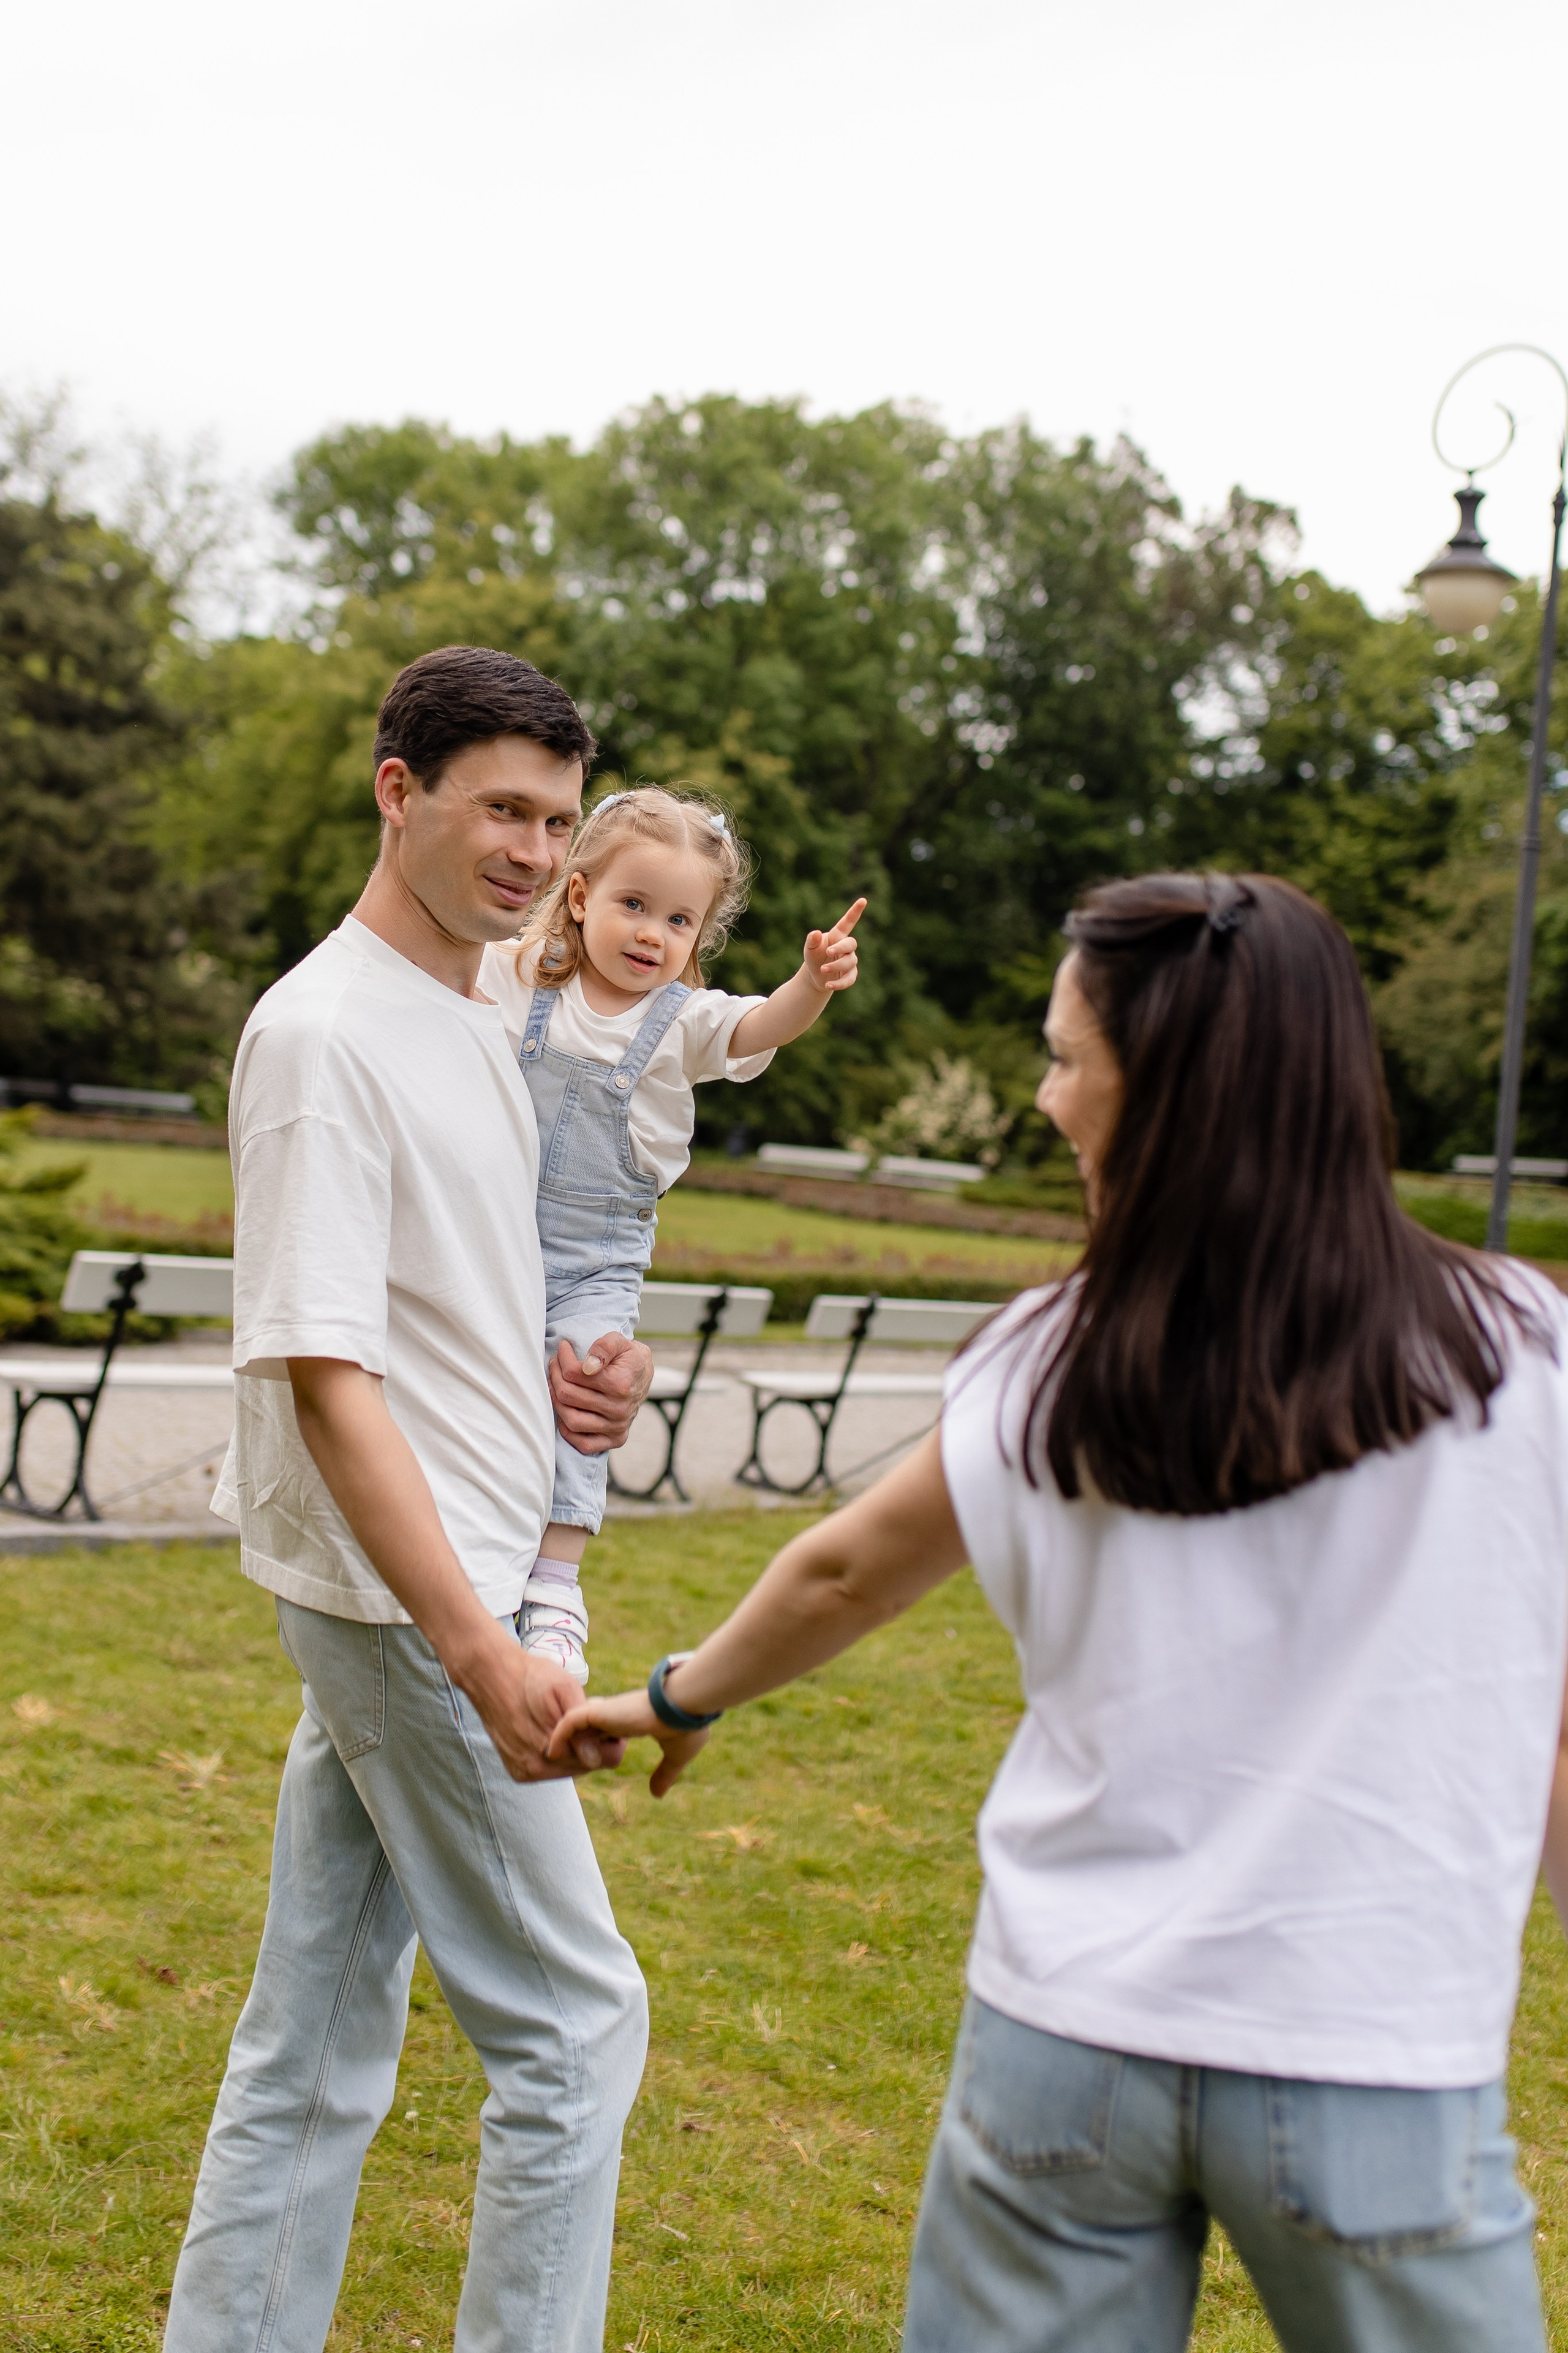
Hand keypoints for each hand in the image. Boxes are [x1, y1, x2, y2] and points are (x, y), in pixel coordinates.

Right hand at [458, 1631, 626, 1781]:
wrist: (491, 1675)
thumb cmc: (532, 1677)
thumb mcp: (564, 1688)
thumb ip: (582, 1722)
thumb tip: (594, 1758)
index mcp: (552, 1751)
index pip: (605, 1759)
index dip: (609, 1736)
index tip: (600, 1715)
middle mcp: (536, 1769)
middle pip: (587, 1765)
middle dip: (591, 1742)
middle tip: (581, 1713)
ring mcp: (525, 1772)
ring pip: (570, 1768)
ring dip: (574, 1748)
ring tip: (563, 1720)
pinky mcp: (517, 1772)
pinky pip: (551, 1768)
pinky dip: (556, 1752)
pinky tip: (550, 1730)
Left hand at [549, 1333, 653, 1454]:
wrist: (644, 1375)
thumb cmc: (628, 1357)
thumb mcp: (619, 1341)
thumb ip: (604, 1347)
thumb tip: (588, 1366)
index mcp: (620, 1383)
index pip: (574, 1373)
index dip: (562, 1359)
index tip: (562, 1350)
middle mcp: (620, 1409)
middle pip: (568, 1396)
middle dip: (554, 1376)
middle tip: (554, 1365)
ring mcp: (618, 1426)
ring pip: (572, 1420)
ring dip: (556, 1402)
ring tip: (555, 1386)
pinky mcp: (617, 1439)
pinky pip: (584, 1444)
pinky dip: (568, 1431)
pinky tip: (566, 1411)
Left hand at [549, 1686, 711, 1795]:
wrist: (688, 1705)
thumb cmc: (687, 1725)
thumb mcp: (676, 1755)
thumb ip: (665, 1773)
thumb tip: (656, 1795)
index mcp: (634, 1719)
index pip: (607, 1727)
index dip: (596, 1743)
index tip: (590, 1761)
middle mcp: (618, 1713)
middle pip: (586, 1723)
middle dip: (573, 1742)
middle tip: (560, 1762)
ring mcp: (608, 1711)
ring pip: (575, 1722)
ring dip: (564, 1740)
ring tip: (550, 1759)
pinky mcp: (601, 1712)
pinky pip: (570, 1722)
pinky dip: (560, 1735)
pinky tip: (553, 1752)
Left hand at [803, 898, 865, 994]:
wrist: (815, 975)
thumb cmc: (814, 957)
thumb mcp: (809, 948)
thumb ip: (811, 940)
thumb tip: (815, 933)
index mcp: (837, 935)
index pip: (848, 922)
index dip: (855, 911)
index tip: (863, 900)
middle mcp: (845, 947)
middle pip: (851, 944)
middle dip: (841, 948)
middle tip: (828, 952)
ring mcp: (850, 961)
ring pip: (850, 962)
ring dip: (836, 966)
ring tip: (822, 969)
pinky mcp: (850, 975)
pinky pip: (850, 979)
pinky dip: (840, 983)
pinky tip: (828, 985)